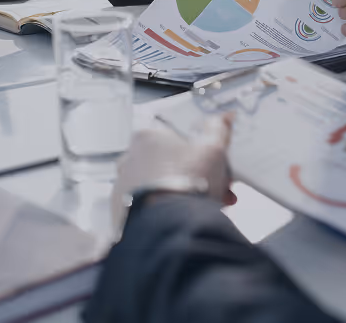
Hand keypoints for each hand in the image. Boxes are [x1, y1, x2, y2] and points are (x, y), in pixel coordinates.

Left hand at [112, 114, 234, 230]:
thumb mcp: (213, 149)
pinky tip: (186, 221)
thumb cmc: (190, 183)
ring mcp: (123, 188)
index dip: (200, 152)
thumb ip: (217, 129)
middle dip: (196, 176)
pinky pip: (148, 209)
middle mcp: (129, 159)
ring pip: (159, 187)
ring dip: (183, 195)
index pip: (175, 138)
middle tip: (219, 190)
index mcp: (147, 137)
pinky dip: (166, 213)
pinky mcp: (122, 213)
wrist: (172, 227)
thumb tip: (223, 117)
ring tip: (206, 209)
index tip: (215, 165)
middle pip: (168, 164)